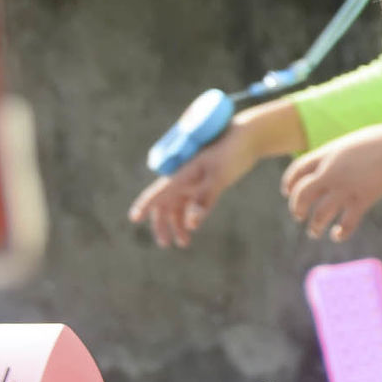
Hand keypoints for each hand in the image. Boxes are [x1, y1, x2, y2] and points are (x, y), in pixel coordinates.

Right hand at [127, 130, 254, 248]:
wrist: (248, 137)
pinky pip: (190, 202)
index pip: (157, 193)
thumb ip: (205, 200)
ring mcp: (194, 181)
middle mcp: (183, 179)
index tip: (133, 218)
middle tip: (165, 244)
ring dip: (177, 224)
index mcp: (181, 175)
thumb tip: (192, 225)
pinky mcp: (205, 183)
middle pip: (164, 204)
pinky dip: (189, 215)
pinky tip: (192, 227)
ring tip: (184, 243)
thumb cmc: (231, 153)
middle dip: (161, 224)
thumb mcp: (219, 178)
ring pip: (178, 206)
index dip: (144, 205)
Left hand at [280, 125, 381, 242]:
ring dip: (314, 226)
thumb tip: (324, 170)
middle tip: (299, 216)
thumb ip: (333, 157)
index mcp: (325, 155)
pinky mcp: (362, 199)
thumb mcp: (348, 145)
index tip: (287, 193)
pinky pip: (347, 222)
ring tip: (314, 232)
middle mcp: (331, 172)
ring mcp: (346, 187)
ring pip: (320, 213)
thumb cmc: (376, 143)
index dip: (289, 184)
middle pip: (302, 195)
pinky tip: (337, 235)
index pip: (296, 171)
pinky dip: (340, 232)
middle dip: (297, 208)